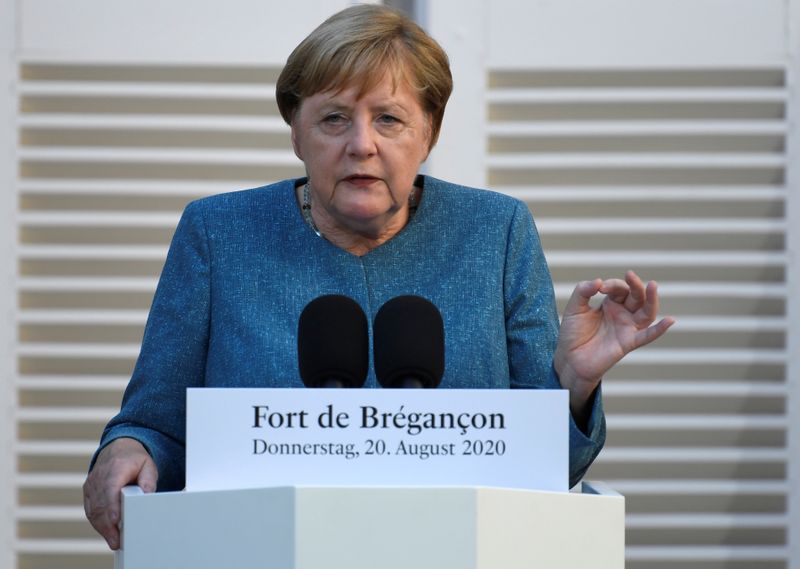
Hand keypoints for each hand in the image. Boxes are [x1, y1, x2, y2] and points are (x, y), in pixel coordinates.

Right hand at [83, 438, 157, 549]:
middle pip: (101, 503)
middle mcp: (100, 476)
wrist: (118, 449)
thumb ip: (148, 480)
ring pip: (94, 509)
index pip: (111, 488)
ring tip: (114, 541)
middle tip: (117, 540)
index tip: (116, 520)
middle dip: (108, 524)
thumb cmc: (135, 459)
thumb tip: (147, 497)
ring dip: (102, 527)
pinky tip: (107, 533)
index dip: (112, 505)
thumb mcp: (148, 465)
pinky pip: (91, 510)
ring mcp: (92, 484)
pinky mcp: (88, 492)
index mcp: (116, 467)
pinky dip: (98, 523)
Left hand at [554, 271, 674, 416]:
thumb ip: (582, 291)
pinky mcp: (628, 342)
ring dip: (652, 300)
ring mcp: (627, 328)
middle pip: (637, 296)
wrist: (570, 358)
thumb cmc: (572, 333)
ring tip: (653, 285)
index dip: (612, 284)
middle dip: (635, 285)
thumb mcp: (574, 308)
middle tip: (630, 275)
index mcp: (610, 304)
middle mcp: (622, 314)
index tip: (600, 287)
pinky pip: (647, 336)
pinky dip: (659, 329)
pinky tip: (670, 320)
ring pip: (646, 312)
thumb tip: (598, 281)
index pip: (619, 289)